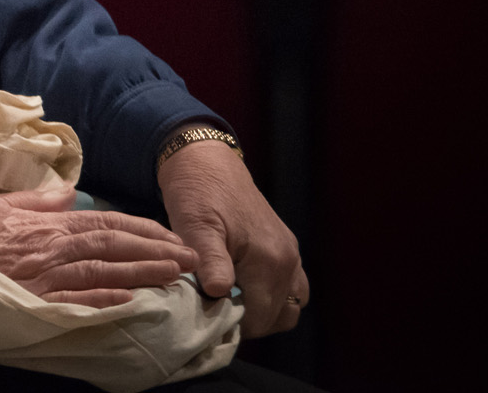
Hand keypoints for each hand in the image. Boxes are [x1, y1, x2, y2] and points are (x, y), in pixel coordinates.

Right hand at [0, 187, 198, 317]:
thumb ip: (38, 202)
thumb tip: (71, 194)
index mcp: (45, 222)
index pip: (104, 222)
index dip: (142, 229)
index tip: (171, 236)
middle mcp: (51, 245)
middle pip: (114, 244)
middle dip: (156, 250)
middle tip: (192, 258)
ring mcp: (43, 274)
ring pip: (104, 269)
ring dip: (143, 271)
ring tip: (177, 276)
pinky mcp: (31, 299)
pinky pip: (75, 298)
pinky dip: (104, 297)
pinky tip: (131, 298)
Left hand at [158, 135, 307, 336]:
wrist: (207, 162)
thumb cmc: (197, 193)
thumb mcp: (195, 226)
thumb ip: (211, 261)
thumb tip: (220, 294)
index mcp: (269, 260)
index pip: (261, 318)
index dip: (234, 325)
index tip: (207, 319)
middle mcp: (288, 261)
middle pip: (277, 317)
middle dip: (248, 322)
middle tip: (215, 314)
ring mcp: (291, 255)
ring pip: (289, 306)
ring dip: (264, 312)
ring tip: (229, 303)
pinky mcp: (287, 248)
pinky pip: (291, 288)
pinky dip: (273, 297)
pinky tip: (242, 289)